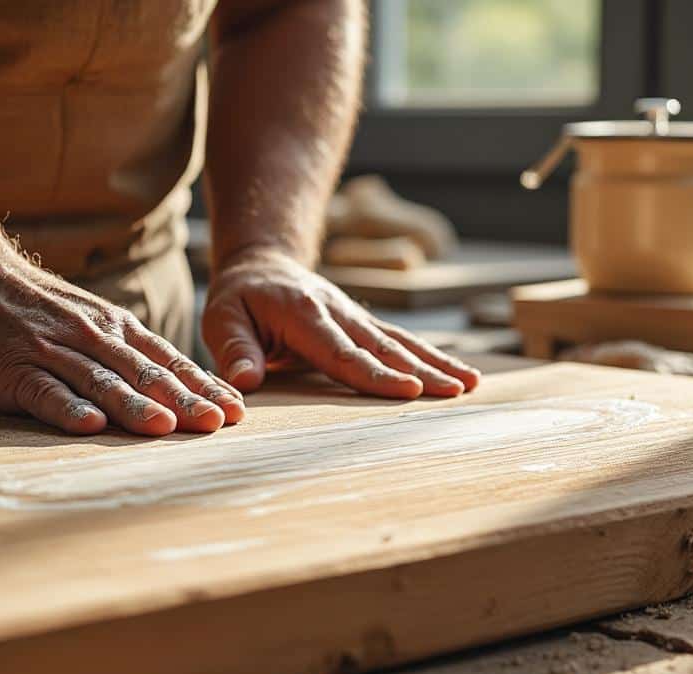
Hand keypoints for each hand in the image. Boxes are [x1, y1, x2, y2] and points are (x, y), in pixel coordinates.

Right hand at [0, 259, 244, 435]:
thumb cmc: (38, 311)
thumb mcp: (94, 320)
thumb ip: (131, 351)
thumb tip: (185, 386)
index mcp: (115, 329)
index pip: (169, 361)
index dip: (204, 386)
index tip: (237, 410)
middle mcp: (92, 339)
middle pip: (145, 374)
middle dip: (184, 400)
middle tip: (217, 424)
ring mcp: (52, 354)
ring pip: (102, 382)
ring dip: (135, 406)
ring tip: (165, 427)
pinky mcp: (14, 372)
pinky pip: (45, 392)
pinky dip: (68, 409)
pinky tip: (90, 426)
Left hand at [202, 248, 480, 397]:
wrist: (262, 264)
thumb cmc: (240, 298)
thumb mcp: (221, 317)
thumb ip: (234, 349)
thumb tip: (244, 384)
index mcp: (304, 314)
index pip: (342, 352)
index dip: (375, 373)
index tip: (407, 389)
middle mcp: (339, 314)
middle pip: (384, 347)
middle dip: (422, 370)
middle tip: (455, 391)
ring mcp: (357, 318)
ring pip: (402, 343)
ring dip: (437, 364)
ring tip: (471, 384)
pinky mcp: (367, 326)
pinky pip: (403, 342)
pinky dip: (434, 358)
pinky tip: (462, 376)